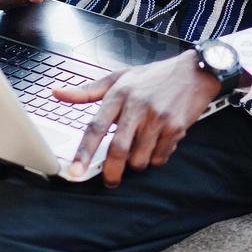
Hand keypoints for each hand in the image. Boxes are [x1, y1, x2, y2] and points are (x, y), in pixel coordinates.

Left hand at [53, 51, 219, 186]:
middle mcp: (137, 106)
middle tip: (110, 180)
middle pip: (118, 150)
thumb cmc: (155, 76)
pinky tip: (158, 143)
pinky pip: (160, 157)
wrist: (194, 71)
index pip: (96, 127)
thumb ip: (87, 91)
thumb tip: (57, 93)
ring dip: (137, 162)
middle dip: (111, 172)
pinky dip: (156, 157)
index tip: (74, 171)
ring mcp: (158, 118)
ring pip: (139, 158)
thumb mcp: (119, 78)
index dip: (83, 152)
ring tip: (140, 149)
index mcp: (119, 94)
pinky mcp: (176, 128)